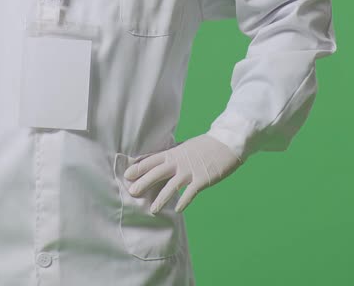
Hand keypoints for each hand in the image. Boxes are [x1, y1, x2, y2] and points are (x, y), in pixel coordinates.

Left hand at [124, 134, 242, 213]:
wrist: (226, 143)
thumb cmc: (205, 146)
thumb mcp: (184, 147)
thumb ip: (172, 155)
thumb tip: (158, 161)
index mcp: (174, 153)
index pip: (152, 160)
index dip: (139, 167)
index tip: (127, 174)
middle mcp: (179, 162)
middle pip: (157, 173)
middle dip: (143, 182)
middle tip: (131, 192)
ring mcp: (190, 171)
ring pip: (171, 186)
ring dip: (161, 198)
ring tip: (152, 210)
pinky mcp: (202, 179)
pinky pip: (191, 193)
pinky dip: (184, 201)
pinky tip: (178, 209)